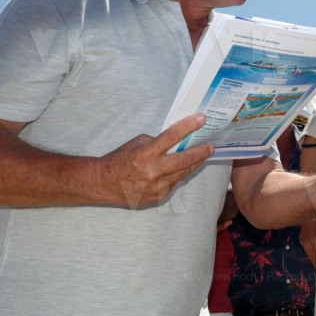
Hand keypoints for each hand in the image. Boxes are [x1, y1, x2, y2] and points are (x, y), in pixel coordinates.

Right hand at [99, 114, 213, 206]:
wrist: (103, 183)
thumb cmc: (120, 159)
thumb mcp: (137, 143)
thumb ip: (158, 142)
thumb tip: (178, 140)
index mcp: (146, 154)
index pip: (172, 137)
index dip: (188, 126)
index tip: (201, 119)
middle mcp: (153, 171)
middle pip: (185, 160)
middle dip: (201, 151)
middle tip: (211, 146)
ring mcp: (157, 186)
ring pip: (183, 172)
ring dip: (194, 163)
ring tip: (203, 154)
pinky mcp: (159, 196)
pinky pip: (175, 182)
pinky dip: (179, 174)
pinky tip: (183, 167)